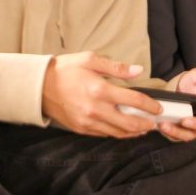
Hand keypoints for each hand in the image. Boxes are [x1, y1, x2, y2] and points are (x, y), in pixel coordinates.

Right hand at [42, 52, 161, 137]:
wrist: (38, 86)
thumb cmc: (64, 69)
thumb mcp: (90, 60)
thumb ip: (116, 67)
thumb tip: (138, 71)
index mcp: (100, 90)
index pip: (134, 100)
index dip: (150, 105)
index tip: (158, 108)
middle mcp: (95, 109)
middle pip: (129, 123)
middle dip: (145, 124)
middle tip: (155, 123)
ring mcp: (87, 122)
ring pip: (117, 133)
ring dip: (133, 132)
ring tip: (143, 129)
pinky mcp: (81, 129)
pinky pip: (104, 134)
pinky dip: (117, 134)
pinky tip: (124, 130)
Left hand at [158, 66, 195, 142]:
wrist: (168, 95)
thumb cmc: (185, 86)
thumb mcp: (192, 77)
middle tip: (186, 119)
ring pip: (193, 134)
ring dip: (180, 131)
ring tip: (167, 124)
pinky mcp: (183, 134)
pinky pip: (179, 137)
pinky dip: (170, 132)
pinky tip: (162, 125)